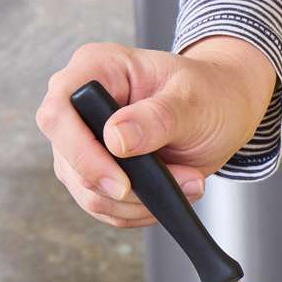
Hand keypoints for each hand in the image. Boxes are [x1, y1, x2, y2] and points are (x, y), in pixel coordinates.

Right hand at [35, 37, 275, 226]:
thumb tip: (115, 138)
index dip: (81, 153)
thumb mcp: (193, 100)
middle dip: (125, 188)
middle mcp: (79, 106)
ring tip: (188, 182)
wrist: (223, 110)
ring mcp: (84, 143)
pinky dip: (141, 211)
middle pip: (70, 163)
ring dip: (140, 203)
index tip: (123, 181)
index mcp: (95, 69)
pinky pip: (107, 207)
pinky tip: (173, 193)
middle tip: (181, 181)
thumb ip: (156, 118)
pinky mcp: (97, 173)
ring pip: (88, 194)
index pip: (58, 113)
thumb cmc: (208, 92)